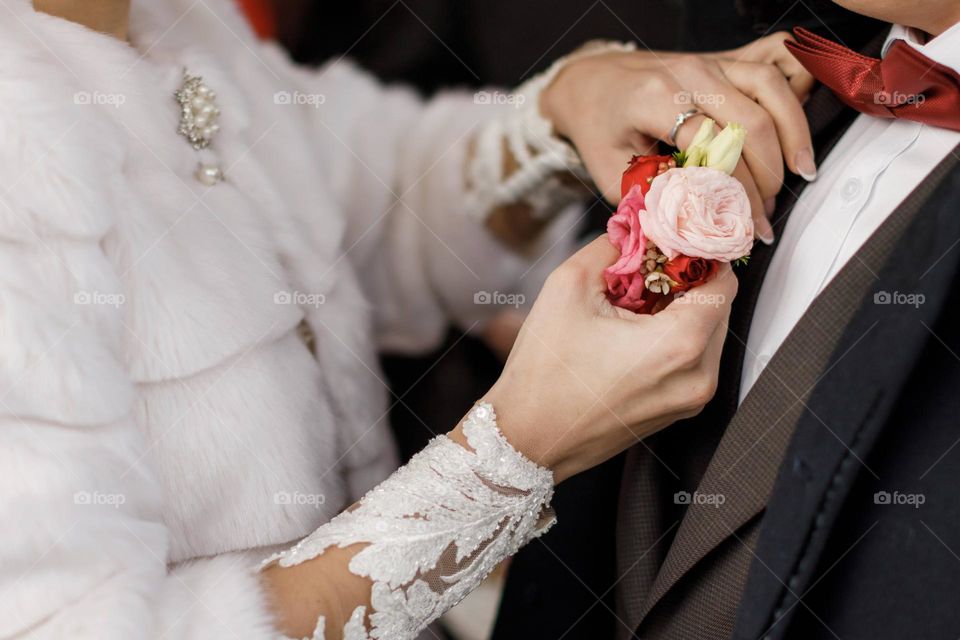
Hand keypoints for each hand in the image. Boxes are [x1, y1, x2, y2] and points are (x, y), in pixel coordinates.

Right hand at [483, 237, 736, 482]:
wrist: (527, 438)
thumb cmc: (544, 372)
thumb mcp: (568, 288)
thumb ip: (610, 246)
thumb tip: (633, 228)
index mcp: (679, 344)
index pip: (723, 280)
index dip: (699, 254)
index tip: (670, 242)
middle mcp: (698, 376)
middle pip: (719, 307)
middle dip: (688, 281)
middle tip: (647, 267)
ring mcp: (692, 399)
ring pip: (708, 334)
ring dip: (681, 310)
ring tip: (634, 302)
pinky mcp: (679, 411)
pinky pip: (694, 361)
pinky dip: (674, 339)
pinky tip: (632, 332)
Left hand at [541, 32, 816, 243]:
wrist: (592, 82)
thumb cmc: (601, 126)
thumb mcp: (611, 172)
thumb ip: (650, 198)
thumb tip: (693, 231)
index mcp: (652, 99)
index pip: (710, 147)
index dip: (733, 192)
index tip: (743, 227)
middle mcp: (686, 74)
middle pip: (748, 121)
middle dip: (765, 175)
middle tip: (764, 214)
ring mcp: (709, 62)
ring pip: (769, 89)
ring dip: (791, 134)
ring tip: (800, 173)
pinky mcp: (724, 60)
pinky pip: (771, 70)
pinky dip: (792, 101)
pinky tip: (798, 135)